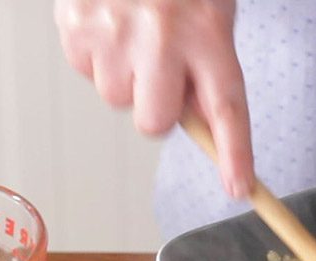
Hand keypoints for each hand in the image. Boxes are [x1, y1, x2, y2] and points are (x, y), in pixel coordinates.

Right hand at [54, 0, 253, 197]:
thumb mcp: (210, 13)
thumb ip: (208, 67)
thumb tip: (199, 121)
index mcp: (208, 33)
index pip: (227, 108)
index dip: (235, 153)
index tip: (239, 188)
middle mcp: (162, 37)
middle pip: (155, 121)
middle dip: (158, 108)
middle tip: (160, 71)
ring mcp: (114, 32)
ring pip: (115, 97)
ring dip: (124, 75)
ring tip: (131, 31)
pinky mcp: (75, 24)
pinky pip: (83, 68)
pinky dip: (94, 52)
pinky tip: (107, 21)